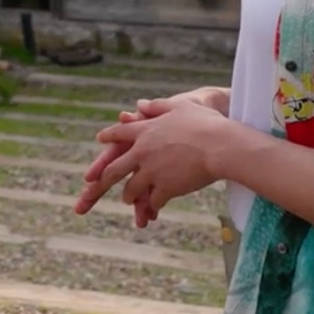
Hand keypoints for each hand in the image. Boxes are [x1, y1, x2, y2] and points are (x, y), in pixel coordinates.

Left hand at [74, 101, 229, 225]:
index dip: (109, 136)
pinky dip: (152, 206)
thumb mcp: (179, 106)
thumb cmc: (205, 123)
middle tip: (92, 185)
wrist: (221, 146)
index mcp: (145, 130)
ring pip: (131, 188)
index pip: (119, 132)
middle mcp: (142, 151)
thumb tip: (139, 104)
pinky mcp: (165, 188)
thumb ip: (157, 106)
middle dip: (102, 179)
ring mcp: (152, 171)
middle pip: (114, 168)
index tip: (100, 138)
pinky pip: (153, 201)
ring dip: (128, 195)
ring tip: (127, 199)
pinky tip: (153, 210)